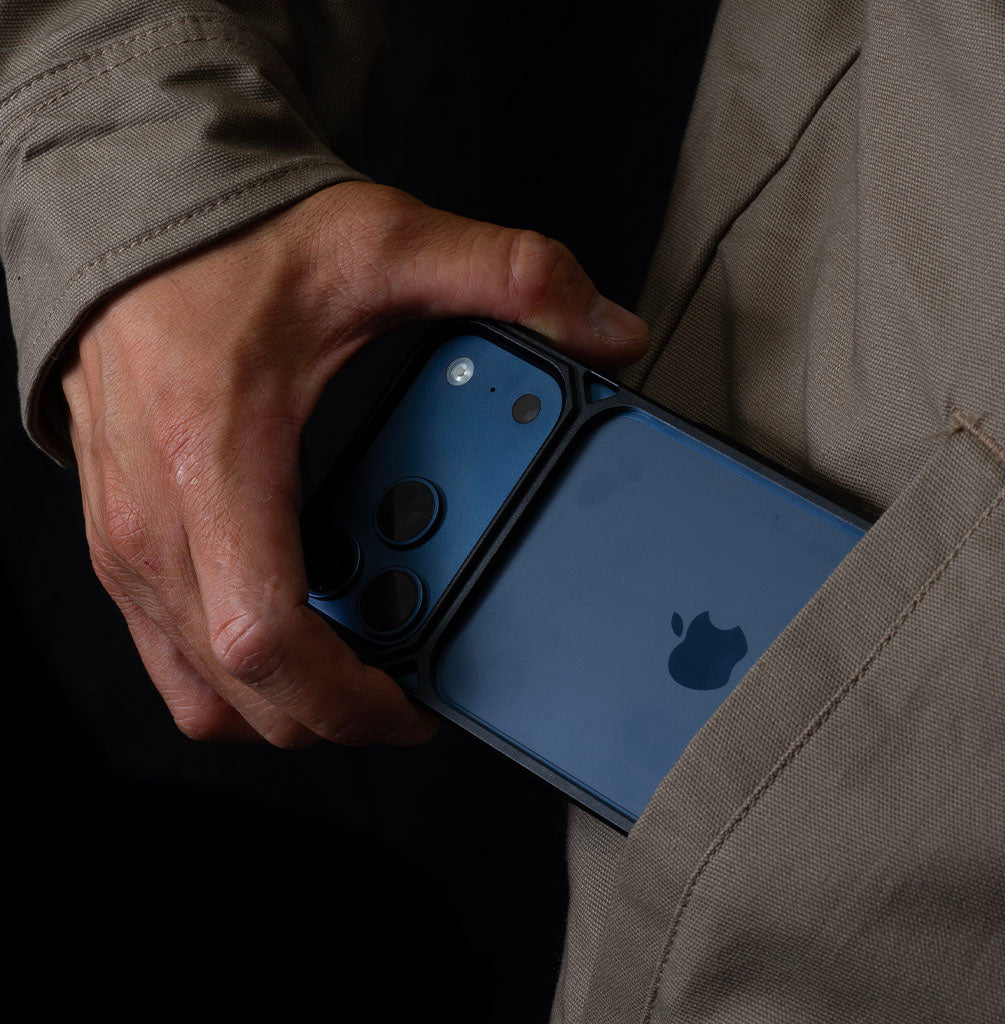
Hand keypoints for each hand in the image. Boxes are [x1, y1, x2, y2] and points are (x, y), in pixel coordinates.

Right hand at [60, 181, 649, 748]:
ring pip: (200, 689)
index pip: (266, 641)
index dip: (348, 699)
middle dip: (333, 714)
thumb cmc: (231, 240)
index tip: (414, 704)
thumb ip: (509, 278)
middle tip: (406, 685)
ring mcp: (125, 541)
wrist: (130, 214)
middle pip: (241, 692)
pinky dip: (239, 666)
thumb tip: (610, 332)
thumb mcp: (385, 243)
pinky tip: (296, 619)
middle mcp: (155, 520)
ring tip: (355, 658)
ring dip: (285, 697)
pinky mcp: (122, 541)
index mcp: (215, 460)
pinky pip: (174, 651)